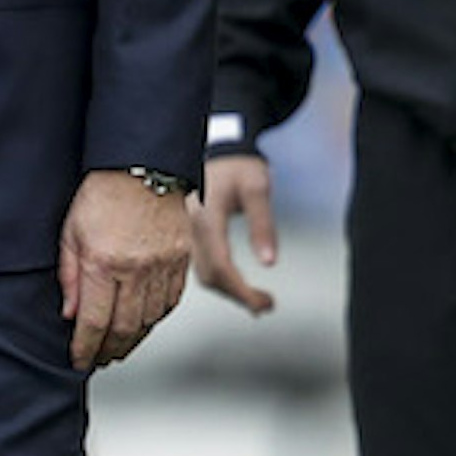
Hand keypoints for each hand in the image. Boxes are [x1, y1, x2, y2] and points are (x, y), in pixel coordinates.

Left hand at [61, 171, 191, 369]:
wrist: (144, 166)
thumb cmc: (102, 193)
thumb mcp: (71, 232)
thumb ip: (70, 275)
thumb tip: (71, 315)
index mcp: (103, 262)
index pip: (94, 322)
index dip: (85, 348)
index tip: (79, 360)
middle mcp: (136, 268)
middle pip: (124, 328)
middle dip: (109, 350)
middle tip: (99, 359)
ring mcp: (163, 265)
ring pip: (150, 320)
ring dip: (133, 339)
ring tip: (118, 346)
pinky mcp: (181, 260)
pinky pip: (170, 302)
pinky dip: (155, 319)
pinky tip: (143, 323)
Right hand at [191, 153, 279, 314]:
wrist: (217, 150)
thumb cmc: (237, 166)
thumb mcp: (257, 187)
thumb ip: (263, 225)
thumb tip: (269, 263)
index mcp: (205, 217)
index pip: (221, 265)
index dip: (243, 291)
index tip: (266, 303)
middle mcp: (189, 229)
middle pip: (210, 276)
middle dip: (239, 296)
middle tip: (266, 305)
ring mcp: (186, 234)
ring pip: (203, 275)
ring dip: (229, 291)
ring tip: (256, 300)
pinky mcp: (189, 236)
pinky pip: (201, 265)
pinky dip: (220, 281)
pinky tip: (236, 285)